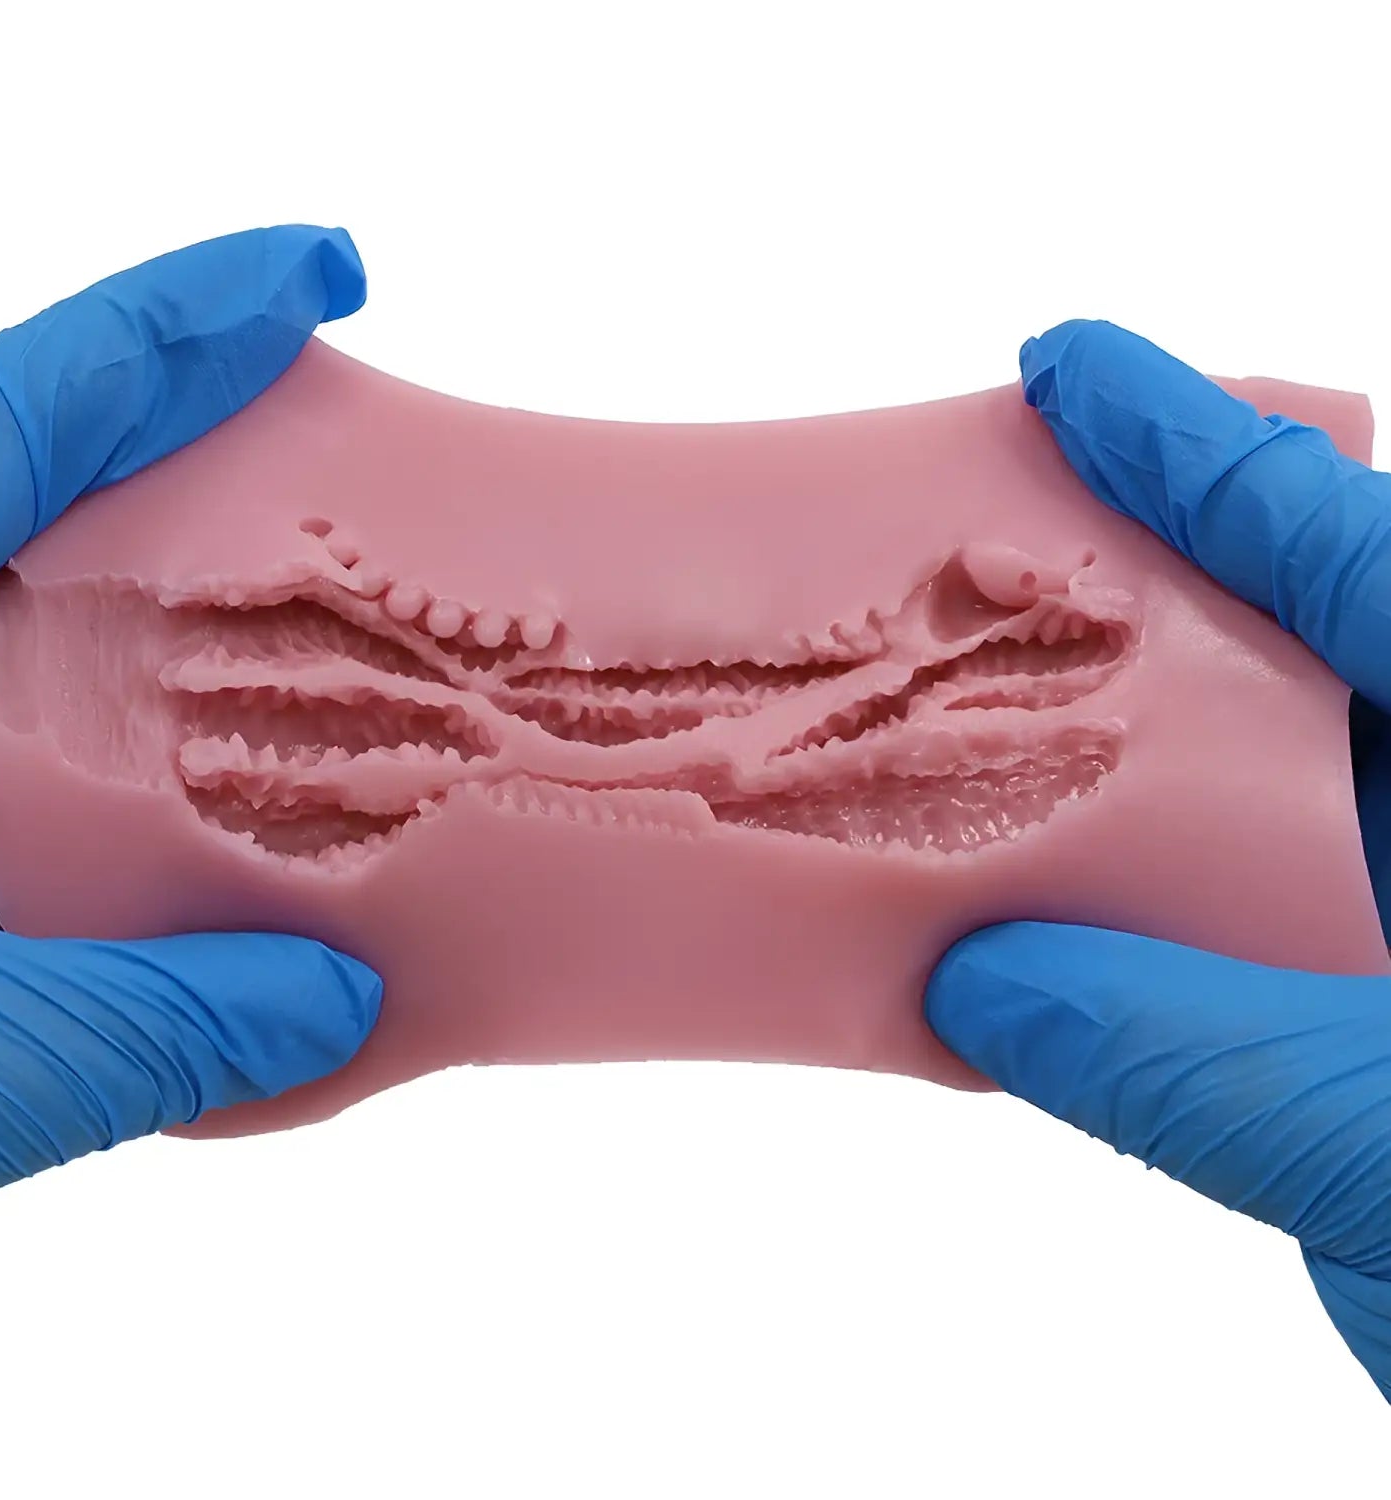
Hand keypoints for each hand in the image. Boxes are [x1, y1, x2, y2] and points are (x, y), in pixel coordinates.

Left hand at [0, 228, 382, 1284]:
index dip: (172, 325)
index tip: (318, 267)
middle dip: (171, 428)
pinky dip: (113, 727)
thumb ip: (155, 1027)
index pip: (9, 420)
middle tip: (329, 422)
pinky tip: (200, 764)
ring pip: (14, 618)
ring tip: (295, 574)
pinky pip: (5, 737)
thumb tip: (340, 1004)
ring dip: (151, 583)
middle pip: (16, 487)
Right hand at [925, 320, 1390, 1399]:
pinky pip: (1261, 910)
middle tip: (1025, 512)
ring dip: (1151, 731)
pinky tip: (1073, 885)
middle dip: (1179, 563)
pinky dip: (1163, 884)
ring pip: (1283, 773)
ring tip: (1019, 684)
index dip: (1203, 450)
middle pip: (1320, 635)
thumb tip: (979, 982)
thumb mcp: (1385, 1145)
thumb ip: (1178, 1052)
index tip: (1069, 364)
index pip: (1359, 555)